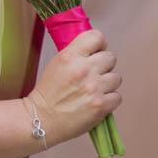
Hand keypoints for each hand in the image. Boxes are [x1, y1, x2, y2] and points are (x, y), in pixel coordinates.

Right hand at [30, 29, 120, 145]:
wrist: (40, 120)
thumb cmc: (48, 93)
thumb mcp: (57, 63)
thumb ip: (77, 54)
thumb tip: (96, 49)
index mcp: (70, 56)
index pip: (97, 37)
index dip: (99, 45)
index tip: (96, 53)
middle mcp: (84, 69)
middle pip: (111, 57)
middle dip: (104, 66)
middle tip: (93, 76)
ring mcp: (94, 88)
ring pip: (116, 77)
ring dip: (107, 84)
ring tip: (94, 91)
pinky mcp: (101, 105)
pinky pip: (117, 96)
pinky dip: (109, 100)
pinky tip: (97, 102)